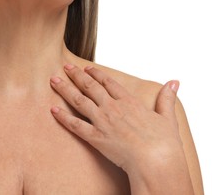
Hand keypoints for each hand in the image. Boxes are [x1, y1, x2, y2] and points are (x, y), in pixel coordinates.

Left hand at [49, 65, 183, 173]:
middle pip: (90, 87)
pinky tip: (52, 110)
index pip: (109, 83)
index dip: (96, 74)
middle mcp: (112, 107)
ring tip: (54, 80)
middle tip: (65, 66)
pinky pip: (75, 125)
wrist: (156, 161)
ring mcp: (102, 121)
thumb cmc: (164, 142)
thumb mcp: (168, 117)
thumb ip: (167, 98)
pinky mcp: (95, 137)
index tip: (87, 68)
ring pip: (79, 101)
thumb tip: (174, 82)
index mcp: (129, 102)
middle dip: (76, 75)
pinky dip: (63, 117)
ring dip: (65, 89)